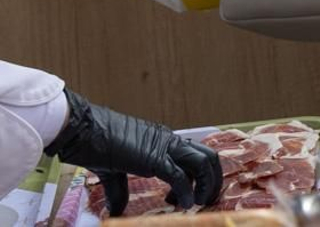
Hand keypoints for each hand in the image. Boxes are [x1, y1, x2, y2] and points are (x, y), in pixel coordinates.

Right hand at [46, 89, 221, 214]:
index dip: (197, 179)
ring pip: (203, 162)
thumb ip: (118, 191)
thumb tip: (115, 212)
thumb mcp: (111, 171)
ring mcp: (163, 148)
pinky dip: (186, 192)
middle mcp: (168, 142)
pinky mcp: (153, 158)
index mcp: (162, 142)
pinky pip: (179, 176)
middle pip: (208, 157)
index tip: (186, 198)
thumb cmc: (94, 145)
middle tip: (205, 201)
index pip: (194, 157)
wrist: (82, 130)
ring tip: (199, 203)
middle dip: (213, 180)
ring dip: (206, 184)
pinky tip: (185, 204)